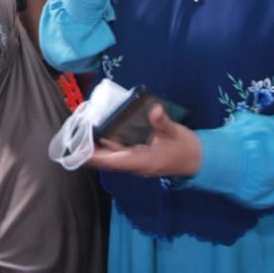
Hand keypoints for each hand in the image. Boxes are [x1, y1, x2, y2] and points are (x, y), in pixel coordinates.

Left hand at [85, 104, 201, 177]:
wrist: (199, 160)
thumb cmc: (187, 149)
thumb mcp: (176, 133)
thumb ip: (163, 123)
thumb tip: (155, 110)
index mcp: (141, 162)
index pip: (112, 161)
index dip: (94, 157)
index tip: (77, 150)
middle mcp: (135, 164)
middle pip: (107, 160)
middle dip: (89, 150)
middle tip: (74, 135)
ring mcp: (136, 161)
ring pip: (111, 156)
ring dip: (96, 147)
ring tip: (81, 132)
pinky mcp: (139, 156)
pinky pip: (119, 151)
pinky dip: (108, 143)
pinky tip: (100, 131)